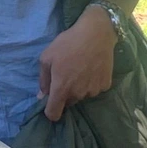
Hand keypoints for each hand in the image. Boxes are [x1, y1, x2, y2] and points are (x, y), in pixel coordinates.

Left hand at [38, 7, 115, 121]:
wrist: (96, 33)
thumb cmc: (68, 43)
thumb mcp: (47, 57)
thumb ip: (43, 79)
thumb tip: (41, 96)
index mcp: (61, 88)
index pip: (53, 114)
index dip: (50, 111)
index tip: (50, 103)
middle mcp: (78, 94)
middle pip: (68, 102)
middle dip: (64, 94)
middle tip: (66, 75)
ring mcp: (93, 91)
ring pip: (82, 96)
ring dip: (78, 88)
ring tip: (79, 68)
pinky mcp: (105, 85)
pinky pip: (94, 89)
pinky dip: (91, 82)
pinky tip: (91, 68)